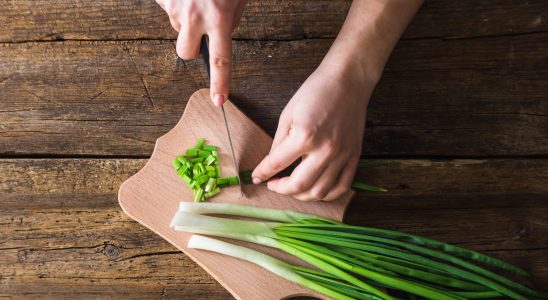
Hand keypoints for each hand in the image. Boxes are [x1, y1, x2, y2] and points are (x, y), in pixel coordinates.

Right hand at [156, 0, 246, 105]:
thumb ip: (229, 20)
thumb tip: (221, 35)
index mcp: (219, 18)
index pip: (220, 60)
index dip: (219, 83)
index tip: (218, 101)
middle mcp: (195, 17)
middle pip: (186, 53)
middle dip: (191, 48)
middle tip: (200, 30)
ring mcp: (176, 8)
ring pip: (177, 28)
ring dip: (186, 19)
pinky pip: (168, 9)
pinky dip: (177, 3)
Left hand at [251, 63, 373, 200]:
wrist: (348, 81)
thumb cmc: (316, 91)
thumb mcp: (289, 113)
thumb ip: (279, 142)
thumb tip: (272, 163)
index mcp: (305, 136)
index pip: (277, 163)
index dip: (263, 173)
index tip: (256, 177)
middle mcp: (325, 150)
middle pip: (299, 186)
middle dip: (281, 189)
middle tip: (273, 185)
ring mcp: (342, 155)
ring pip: (320, 192)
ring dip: (302, 196)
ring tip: (293, 189)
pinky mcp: (354, 156)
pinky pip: (342, 186)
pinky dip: (328, 194)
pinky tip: (316, 190)